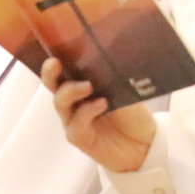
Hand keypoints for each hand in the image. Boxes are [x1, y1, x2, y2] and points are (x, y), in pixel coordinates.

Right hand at [40, 58, 154, 172]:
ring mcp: (74, 119)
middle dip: (50, 73)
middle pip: (53, 84)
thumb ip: (110, 77)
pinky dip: (86, 111)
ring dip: (71, 91)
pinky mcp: (80, 137)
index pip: (64, 69)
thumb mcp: (125, 89)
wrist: (145, 144)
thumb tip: (104, 56)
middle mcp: (73, 100)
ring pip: (60, 102)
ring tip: (88, 86)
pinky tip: (101, 104)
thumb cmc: (133, 114)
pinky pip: (76, 124)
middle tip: (55, 63)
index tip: (57, 49)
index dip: (56, 60)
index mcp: (82, 84)